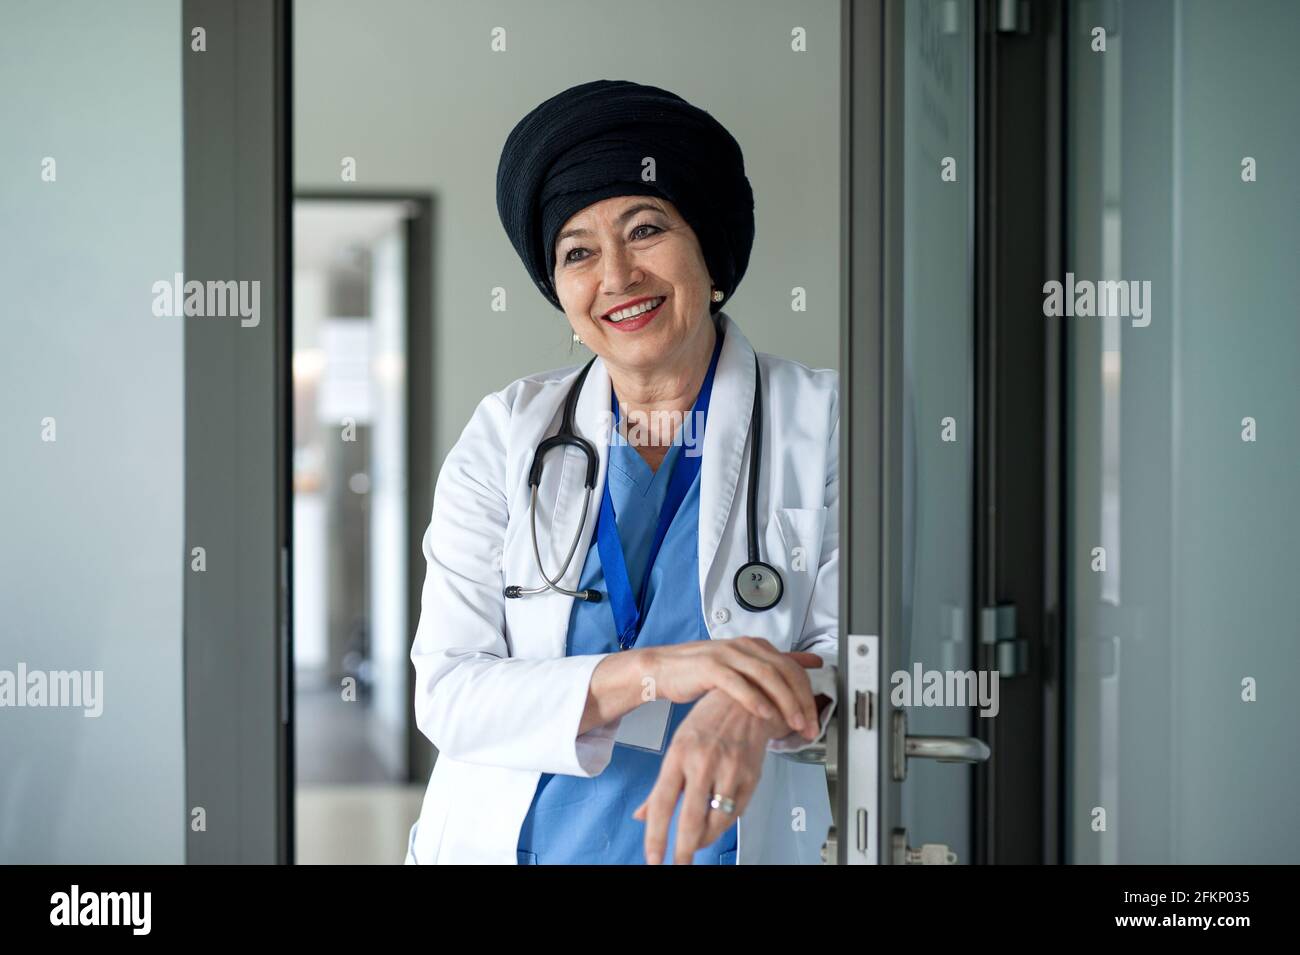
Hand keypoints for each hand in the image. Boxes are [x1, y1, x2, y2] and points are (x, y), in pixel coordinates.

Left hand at [632, 687, 778, 863]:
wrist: (748, 699)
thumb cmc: (709, 721)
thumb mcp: (677, 745)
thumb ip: (661, 785)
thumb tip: (640, 816)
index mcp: (679, 754)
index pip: (661, 803)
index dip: (655, 836)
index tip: (653, 859)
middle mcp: (703, 762)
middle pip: (690, 819)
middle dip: (682, 851)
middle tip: (677, 866)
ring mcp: (730, 770)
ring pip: (716, 822)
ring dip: (703, 840)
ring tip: (694, 844)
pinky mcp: (751, 777)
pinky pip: (735, 814)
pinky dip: (722, 825)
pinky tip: (714, 825)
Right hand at [635, 639, 821, 738]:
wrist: (663, 669)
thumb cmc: (701, 672)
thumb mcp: (741, 667)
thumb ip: (771, 668)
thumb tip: (807, 664)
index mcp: (756, 646)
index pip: (793, 667)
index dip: (808, 694)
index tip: (815, 717)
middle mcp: (745, 646)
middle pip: (784, 670)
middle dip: (801, 700)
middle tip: (809, 725)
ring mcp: (728, 654)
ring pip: (766, 675)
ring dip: (784, 701)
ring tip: (793, 723)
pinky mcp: (710, 666)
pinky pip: (738, 682)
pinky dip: (754, 698)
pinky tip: (764, 713)